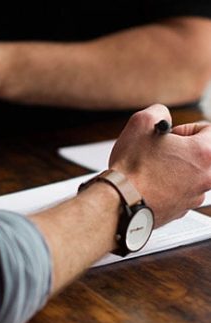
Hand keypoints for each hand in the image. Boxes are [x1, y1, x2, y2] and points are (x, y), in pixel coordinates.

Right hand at [109, 104, 210, 226]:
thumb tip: (162, 117)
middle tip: (160, 152)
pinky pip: (179, 192)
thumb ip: (159, 112)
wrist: (119, 201)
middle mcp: (206, 177)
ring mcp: (194, 196)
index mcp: (204, 153)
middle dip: (181, 150)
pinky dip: (167, 186)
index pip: (208, 129)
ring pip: (190, 175)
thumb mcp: (141, 123)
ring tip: (151, 169)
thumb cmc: (131, 169)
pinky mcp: (181, 210)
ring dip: (174, 169)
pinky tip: (148, 184)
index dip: (185, 129)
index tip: (170, 136)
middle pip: (201, 155)